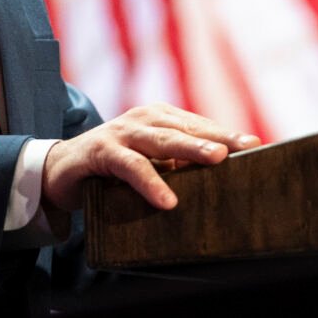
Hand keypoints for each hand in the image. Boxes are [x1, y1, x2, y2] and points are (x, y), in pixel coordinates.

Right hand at [41, 104, 258, 212]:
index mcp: (160, 118)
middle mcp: (144, 119)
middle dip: (220, 136)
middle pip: (188, 128)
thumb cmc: (113, 169)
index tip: (259, 145)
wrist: (58, 169)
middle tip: (249, 145)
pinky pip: (130, 167)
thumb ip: (178, 167)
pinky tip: (167, 200)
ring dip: (192, 149)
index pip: (200, 125)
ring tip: (219, 160)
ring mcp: (122, 132)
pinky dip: (150, 182)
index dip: (228, 134)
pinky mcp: (102, 151)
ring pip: (163, 140)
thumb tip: (220, 184)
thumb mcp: (150, 164)